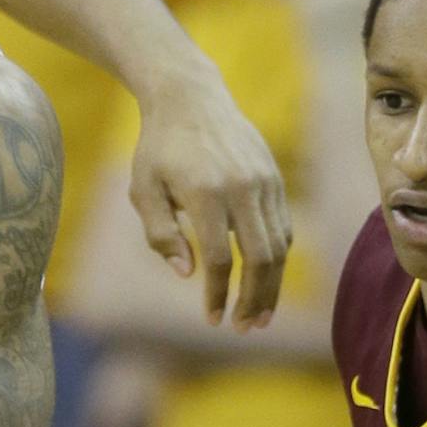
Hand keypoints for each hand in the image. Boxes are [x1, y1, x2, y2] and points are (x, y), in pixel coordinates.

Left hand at [129, 70, 291, 328]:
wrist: (191, 97)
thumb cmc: (159, 149)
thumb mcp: (143, 190)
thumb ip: (161, 234)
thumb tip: (189, 273)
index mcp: (204, 193)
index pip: (219, 259)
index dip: (217, 294)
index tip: (213, 318)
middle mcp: (241, 188)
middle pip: (260, 258)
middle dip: (255, 300)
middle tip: (246, 328)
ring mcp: (264, 182)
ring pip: (279, 246)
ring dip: (272, 286)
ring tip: (260, 315)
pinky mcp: (275, 178)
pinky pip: (283, 227)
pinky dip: (277, 258)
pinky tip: (264, 279)